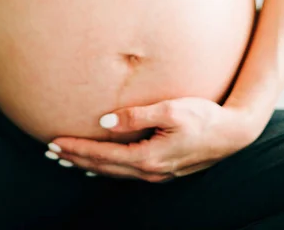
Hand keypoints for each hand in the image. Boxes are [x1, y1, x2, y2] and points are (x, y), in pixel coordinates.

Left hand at [47, 97, 256, 182]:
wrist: (233, 133)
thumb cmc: (204, 117)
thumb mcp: (170, 110)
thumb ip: (136, 115)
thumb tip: (104, 121)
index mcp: (148, 157)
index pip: (102, 155)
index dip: (77, 149)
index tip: (54, 143)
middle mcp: (150, 171)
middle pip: (103, 167)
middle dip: (76, 159)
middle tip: (50, 152)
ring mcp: (157, 173)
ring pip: (113, 171)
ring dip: (88, 164)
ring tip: (67, 158)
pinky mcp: (163, 168)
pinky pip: (126, 171)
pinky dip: (107, 166)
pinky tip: (100, 163)